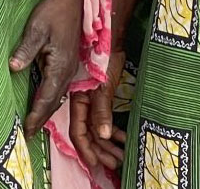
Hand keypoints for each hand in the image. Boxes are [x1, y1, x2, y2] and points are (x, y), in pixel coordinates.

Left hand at [12, 0, 82, 136]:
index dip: (36, 114)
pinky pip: (59, 88)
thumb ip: (25, 49)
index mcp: (60, 66)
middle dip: (41, 119)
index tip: (27, 129)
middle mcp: (67, 72)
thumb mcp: (36, 29)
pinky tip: (42, 103)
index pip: (46, 97)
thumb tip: (12, 67)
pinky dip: (50, 100)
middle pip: (54, 102)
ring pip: (57, 96)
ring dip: (46, 111)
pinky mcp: (67, 63)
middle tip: (28, 134)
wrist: (71, 1)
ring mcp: (69, 68)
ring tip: (34, 125)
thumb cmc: (52, 13)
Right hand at [69, 46, 126, 171]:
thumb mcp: (104, 86)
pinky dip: (112, 131)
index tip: (95, 163)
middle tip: (114, 164)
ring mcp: (91, 99)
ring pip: (96, 128)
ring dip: (107, 143)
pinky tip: (121, 138)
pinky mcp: (100, 95)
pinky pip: (103, 119)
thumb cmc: (104, 56)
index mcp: (77, 99)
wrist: (109, 36)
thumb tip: (104, 134)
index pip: (78, 131)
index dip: (86, 149)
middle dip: (99, 150)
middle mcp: (82, 102)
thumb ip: (101, 110)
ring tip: (120, 155)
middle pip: (87, 134)